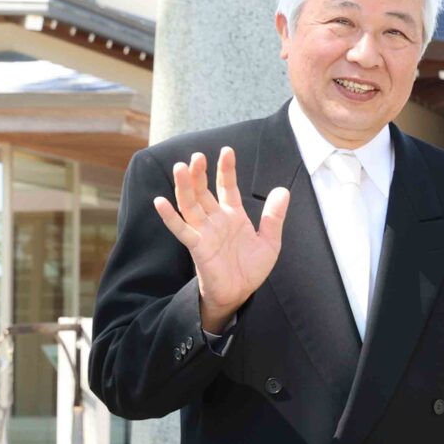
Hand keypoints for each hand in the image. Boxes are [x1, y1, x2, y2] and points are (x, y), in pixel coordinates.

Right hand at [152, 148, 289, 331]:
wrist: (240, 293)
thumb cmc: (251, 268)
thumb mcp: (270, 241)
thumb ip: (274, 216)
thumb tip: (283, 189)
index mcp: (233, 216)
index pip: (227, 187)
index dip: (226, 170)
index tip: (227, 151)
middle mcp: (216, 220)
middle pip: (204, 192)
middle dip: (200, 174)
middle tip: (197, 155)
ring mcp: (204, 232)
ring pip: (190, 205)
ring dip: (184, 187)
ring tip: (180, 168)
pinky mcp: (197, 247)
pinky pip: (181, 230)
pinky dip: (170, 217)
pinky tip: (160, 202)